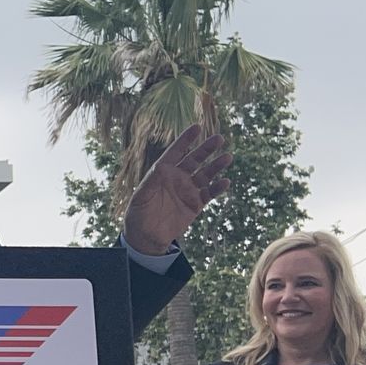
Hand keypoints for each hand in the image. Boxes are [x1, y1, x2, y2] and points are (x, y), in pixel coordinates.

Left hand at [123, 124, 232, 254]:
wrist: (146, 237)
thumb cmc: (138, 214)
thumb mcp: (141, 197)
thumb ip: (150, 182)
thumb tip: (160, 167)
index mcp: (162, 172)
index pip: (175, 152)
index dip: (185, 140)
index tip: (196, 127)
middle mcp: (177, 178)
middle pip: (194, 160)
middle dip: (206, 149)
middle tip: (219, 138)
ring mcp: (188, 190)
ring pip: (205, 174)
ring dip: (216, 166)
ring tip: (227, 157)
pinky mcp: (196, 204)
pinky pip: (209, 193)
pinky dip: (217, 188)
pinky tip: (225, 182)